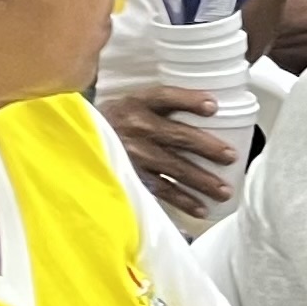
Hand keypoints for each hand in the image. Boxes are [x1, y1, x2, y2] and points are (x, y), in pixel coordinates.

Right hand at [101, 86, 240, 217]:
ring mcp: (133, 154)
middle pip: (178, 135)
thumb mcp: (129, 104)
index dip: (189, 100)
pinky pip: (162, 190)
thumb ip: (157, 106)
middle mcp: (135, 127)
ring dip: (202, 180)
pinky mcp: (131, 176)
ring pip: (174, 167)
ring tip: (224, 191)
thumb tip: (207, 109)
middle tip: (231, 157)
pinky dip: (182, 200)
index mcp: (136, 103)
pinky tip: (200, 208)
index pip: (166, 97)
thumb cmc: (113, 122)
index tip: (213, 106)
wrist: (75, 143)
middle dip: (207, 147)